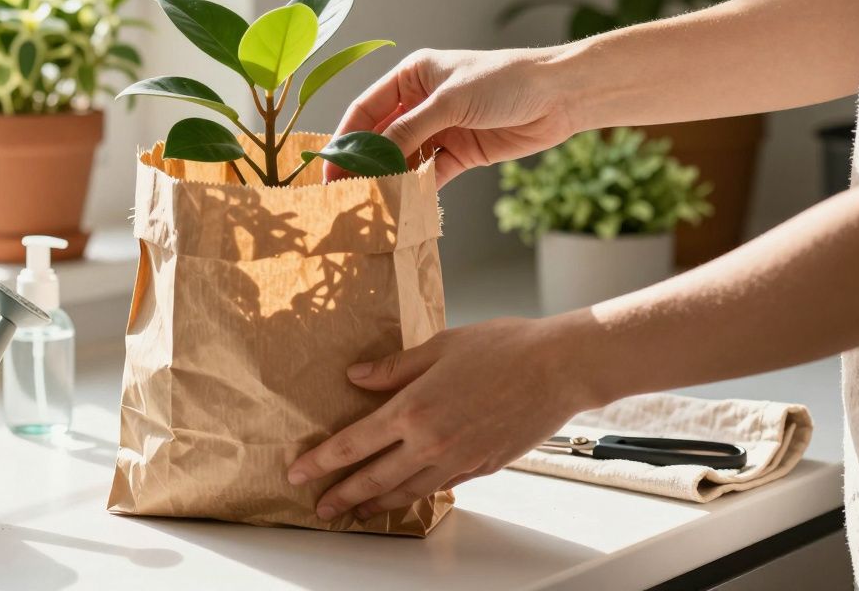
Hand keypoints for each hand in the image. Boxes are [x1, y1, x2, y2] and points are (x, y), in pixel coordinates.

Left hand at [286, 316, 591, 520]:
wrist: (559, 368)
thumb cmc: (505, 349)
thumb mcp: (440, 346)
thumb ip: (394, 368)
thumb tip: (357, 377)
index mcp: (412, 409)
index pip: (352, 444)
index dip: (321, 461)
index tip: (299, 472)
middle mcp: (430, 443)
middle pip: (373, 479)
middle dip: (341, 495)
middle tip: (320, 507)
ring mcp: (458, 460)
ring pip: (407, 492)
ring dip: (376, 505)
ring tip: (356, 512)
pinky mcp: (482, 466)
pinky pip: (442, 487)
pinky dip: (419, 495)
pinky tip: (409, 495)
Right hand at [327, 48, 577, 186]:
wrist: (559, 96)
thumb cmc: (505, 81)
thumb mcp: (450, 101)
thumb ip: (410, 129)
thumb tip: (375, 157)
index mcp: (412, 77)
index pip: (366, 109)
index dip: (345, 138)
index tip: (329, 168)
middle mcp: (421, 103)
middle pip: (381, 138)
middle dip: (364, 164)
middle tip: (344, 194)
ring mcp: (440, 130)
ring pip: (404, 159)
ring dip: (390, 180)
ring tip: (371, 205)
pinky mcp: (460, 153)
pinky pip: (429, 175)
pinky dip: (417, 190)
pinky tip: (404, 205)